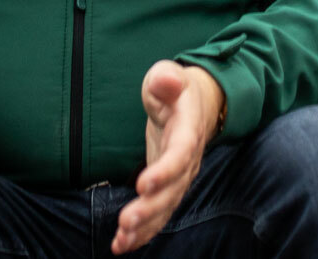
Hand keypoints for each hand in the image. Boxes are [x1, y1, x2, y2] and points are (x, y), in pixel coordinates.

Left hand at [113, 61, 223, 252]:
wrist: (196, 104)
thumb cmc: (175, 89)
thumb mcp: (168, 76)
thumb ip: (166, 79)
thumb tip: (166, 79)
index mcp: (188, 130)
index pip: (179, 154)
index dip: (164, 171)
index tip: (143, 184)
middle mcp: (188, 160)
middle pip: (172, 190)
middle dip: (150, 208)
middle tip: (126, 221)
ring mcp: (179, 178)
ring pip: (165, 208)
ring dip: (145, 227)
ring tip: (122, 240)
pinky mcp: (168, 188)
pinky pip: (158, 214)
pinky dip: (142, 232)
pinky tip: (121, 244)